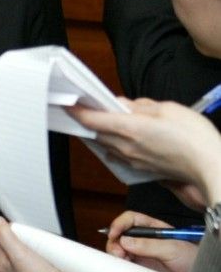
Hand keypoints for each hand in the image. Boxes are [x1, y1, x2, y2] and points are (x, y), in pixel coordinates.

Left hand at [0, 215, 77, 271]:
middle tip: (30, 236)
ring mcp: (26, 270)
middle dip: (20, 236)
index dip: (3, 230)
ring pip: (26, 248)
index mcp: (2, 264)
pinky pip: (39, 255)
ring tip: (40, 244)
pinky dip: (43, 251)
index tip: (15, 226)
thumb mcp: (19, 253)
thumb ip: (5, 237)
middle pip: (11, 243)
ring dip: (33, 243)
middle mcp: (12, 268)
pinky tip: (49, 252)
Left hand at [69, 99, 220, 200]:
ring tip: (100, 120)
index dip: (76, 110)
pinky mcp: (140, 168)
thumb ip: (141, 105)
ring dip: (100, 133)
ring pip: (105, 144)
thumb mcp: (168, 109)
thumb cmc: (194, 137)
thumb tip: (124, 105)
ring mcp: (132, 160)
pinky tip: (121, 137)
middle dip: (86, 120)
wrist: (210, 166)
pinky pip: (118, 154)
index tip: (65, 102)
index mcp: (129, 128)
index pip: (91, 119)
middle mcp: (125, 146)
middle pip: (94, 133)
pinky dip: (114, 143)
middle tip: (81, 108)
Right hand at [104, 210, 198, 271]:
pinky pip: (124, 263)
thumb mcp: (172, 249)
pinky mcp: (140, 267)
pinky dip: (119, 265)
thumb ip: (148, 244)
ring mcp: (142, 254)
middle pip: (121, 234)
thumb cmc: (192, 260)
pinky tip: (124, 267)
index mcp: (154, 229)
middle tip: (118, 253)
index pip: (131, 219)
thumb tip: (125, 240)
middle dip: (115, 241)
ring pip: (119, 249)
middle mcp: (145, 240)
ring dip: (116, 253)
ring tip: (122, 261)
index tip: (114, 234)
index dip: (120, 224)